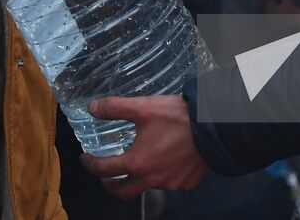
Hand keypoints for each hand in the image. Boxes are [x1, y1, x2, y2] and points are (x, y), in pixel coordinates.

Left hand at [79, 96, 207, 198]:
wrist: (214, 127)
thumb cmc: (178, 117)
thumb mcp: (142, 108)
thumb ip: (114, 108)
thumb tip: (92, 108)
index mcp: (137, 163)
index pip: (105, 169)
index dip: (90, 165)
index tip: (86, 160)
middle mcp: (152, 179)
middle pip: (124, 192)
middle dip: (111, 185)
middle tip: (106, 175)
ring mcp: (171, 183)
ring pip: (148, 186)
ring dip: (139, 177)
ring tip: (140, 160)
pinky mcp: (187, 182)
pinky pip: (170, 182)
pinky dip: (163, 174)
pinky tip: (166, 159)